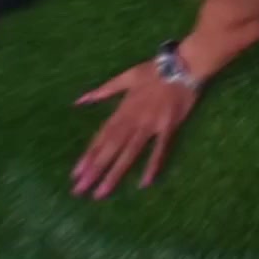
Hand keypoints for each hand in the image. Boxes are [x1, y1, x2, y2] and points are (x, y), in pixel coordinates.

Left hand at [71, 62, 198, 198]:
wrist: (183, 65)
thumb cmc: (154, 71)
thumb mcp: (125, 77)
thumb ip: (103, 90)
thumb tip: (79, 100)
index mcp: (122, 110)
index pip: (102, 137)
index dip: (88, 155)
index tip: (75, 174)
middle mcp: (133, 120)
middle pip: (111, 148)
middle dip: (94, 170)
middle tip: (80, 190)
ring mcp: (151, 125)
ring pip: (130, 152)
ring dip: (115, 173)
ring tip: (102, 192)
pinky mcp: (169, 127)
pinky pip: (160, 149)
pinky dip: (153, 164)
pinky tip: (145, 182)